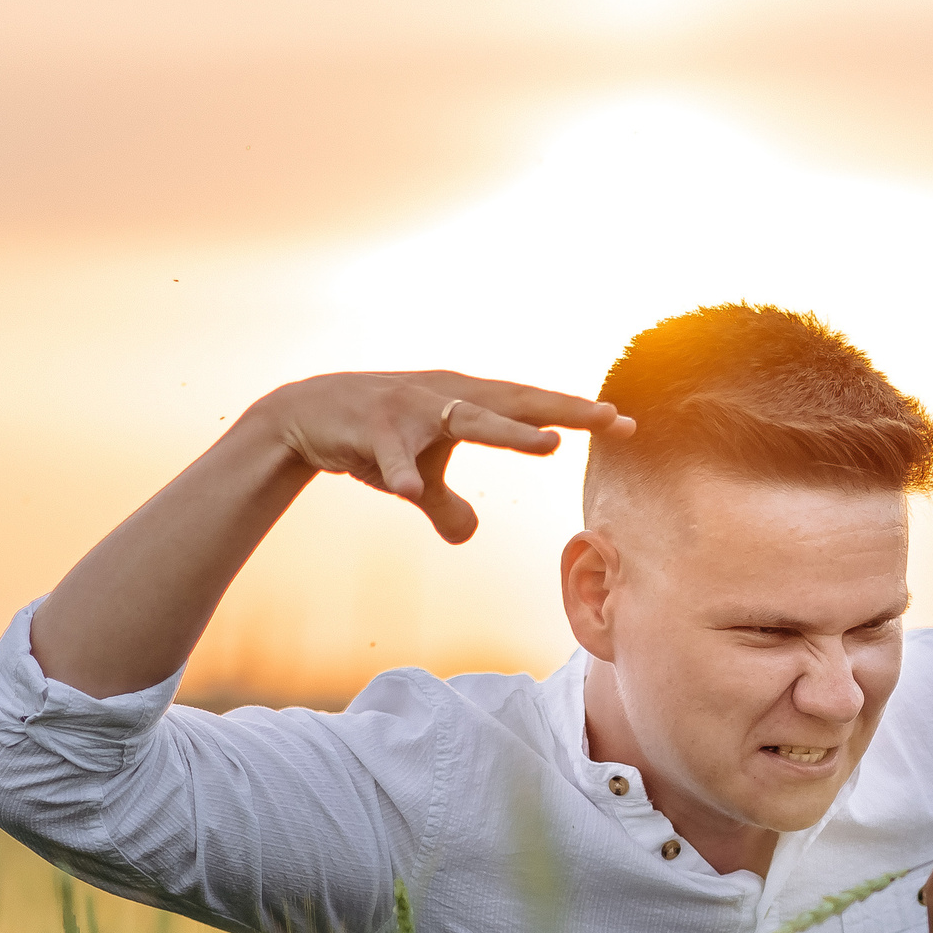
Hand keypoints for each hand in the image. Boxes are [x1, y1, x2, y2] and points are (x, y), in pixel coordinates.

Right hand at [255, 370, 635, 543]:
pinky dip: (402, 473)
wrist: (306, 412)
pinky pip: (393, 457)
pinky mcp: (374, 430)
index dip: (576, 414)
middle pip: (516, 402)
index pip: (531, 406)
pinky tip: (409, 491)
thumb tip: (468, 534)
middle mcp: (447, 398)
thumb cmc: (376, 438)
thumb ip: (446, 505)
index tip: (625, 423)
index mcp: (466, 402)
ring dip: (508, 433)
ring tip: (547, 445)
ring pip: (467, 420)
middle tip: (609, 418)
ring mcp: (412, 410)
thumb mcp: (419, 476)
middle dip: (563, 410)